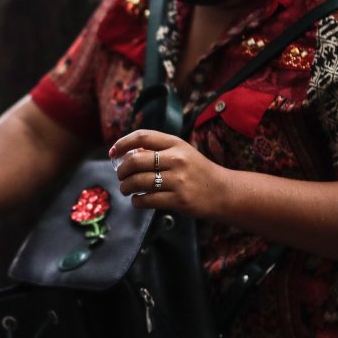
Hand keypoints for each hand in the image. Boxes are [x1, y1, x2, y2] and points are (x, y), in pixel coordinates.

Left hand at [111, 129, 232, 219]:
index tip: (113, 152)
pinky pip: (148, 200)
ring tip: (126, 189)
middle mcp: (176, 159)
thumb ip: (159, 150)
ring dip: (126, 187)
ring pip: (138, 181)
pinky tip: (138, 200)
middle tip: (120, 176)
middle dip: (121, 170)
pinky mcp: (179, 200)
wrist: (224, 192)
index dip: (123, 143)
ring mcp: (178, 180)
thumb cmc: (197, 171)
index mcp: (176, 144)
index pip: (142, 137)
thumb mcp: (182, 152)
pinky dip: (137, 201)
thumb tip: (127, 153)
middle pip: (135, 161)